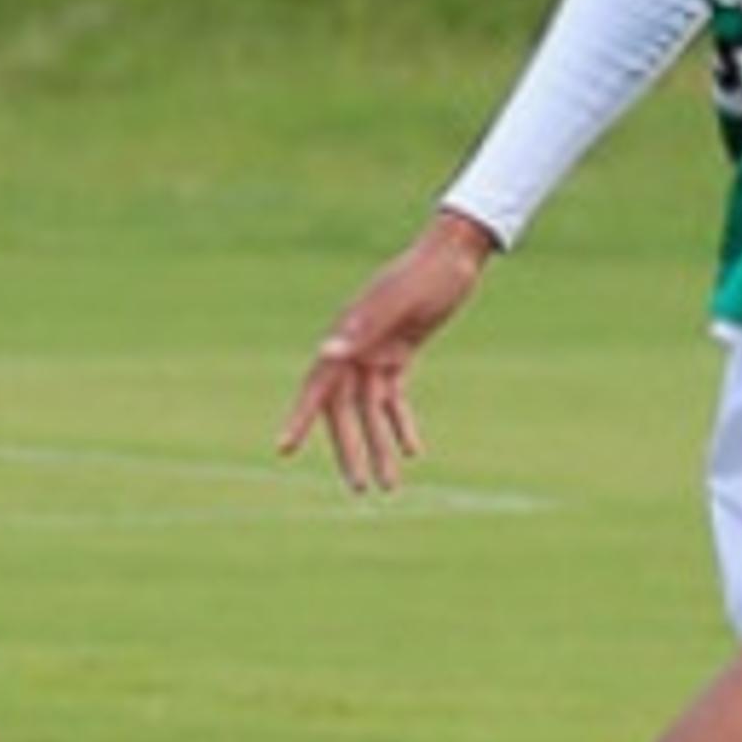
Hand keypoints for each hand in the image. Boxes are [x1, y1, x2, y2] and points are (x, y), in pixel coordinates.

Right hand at [277, 211, 498, 491]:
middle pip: (344, 409)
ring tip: (389, 486)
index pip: (317, 385)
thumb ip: (364, 326)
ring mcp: (376, 350)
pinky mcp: (398, 353)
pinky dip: (400, 423)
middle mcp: (355, 346)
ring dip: (379, 446)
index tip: (284, 449)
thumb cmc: (427, 274)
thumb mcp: (400, 301)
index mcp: (347, 334)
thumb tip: (328, 352)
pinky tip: (412, 451)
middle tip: (358, 490)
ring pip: (371, 411)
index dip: (301, 418)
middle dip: (350, 449)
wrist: (456, 252)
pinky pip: (393, 398)